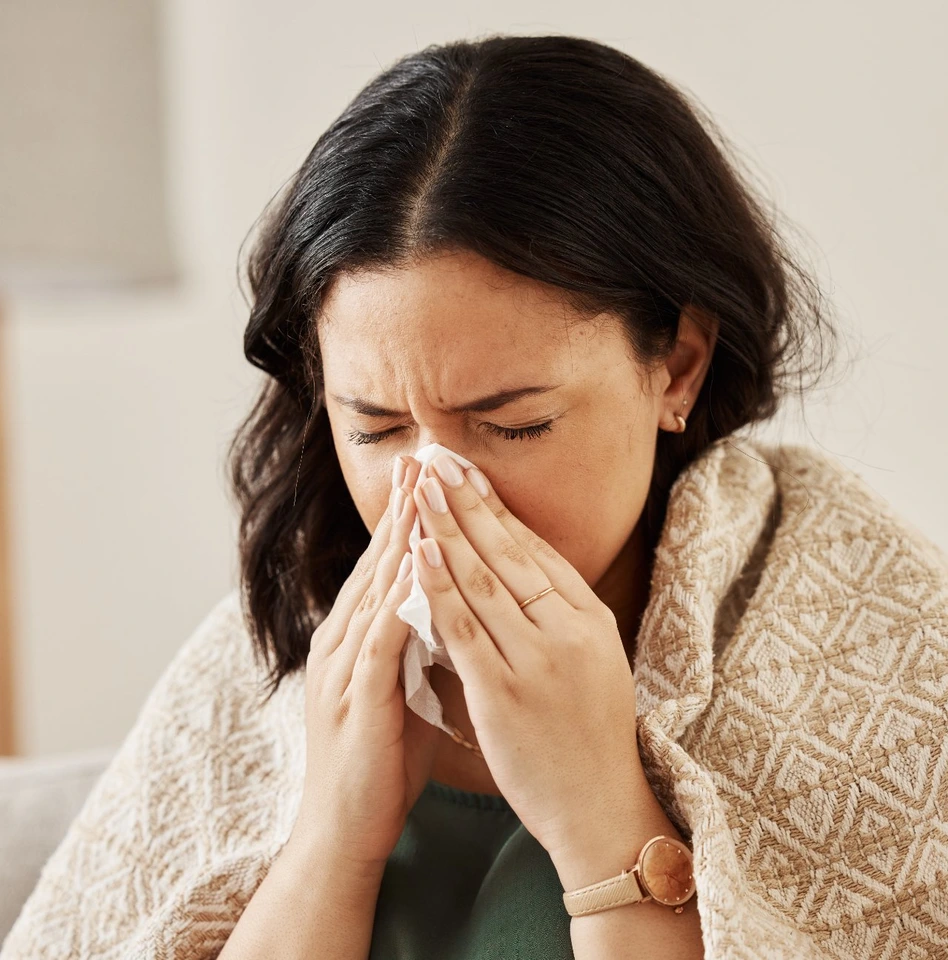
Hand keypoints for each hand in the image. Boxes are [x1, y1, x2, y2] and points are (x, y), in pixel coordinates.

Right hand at [291, 456, 440, 869]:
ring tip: (424, 491)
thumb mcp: (401, 688)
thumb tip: (446, 607)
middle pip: (378, 562)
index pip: (386, 565)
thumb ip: (416, 644)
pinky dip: (401, 596)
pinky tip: (420, 565)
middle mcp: (344, 641)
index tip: (430, 475)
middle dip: (404, 509)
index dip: (408, 519)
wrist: (345, 828)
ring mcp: (345, 666)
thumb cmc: (381, 758)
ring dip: (401, 538)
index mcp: (357, 638)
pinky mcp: (357, 696)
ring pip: (377, 588)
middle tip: (423, 457)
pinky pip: (381, 636)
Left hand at [407, 453, 644, 864]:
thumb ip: (557, 614)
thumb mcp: (591, 659)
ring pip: (483, 579)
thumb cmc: (589, 733)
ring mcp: (538, 658)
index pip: (534, 548)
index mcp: (588, 616)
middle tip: (438, 458)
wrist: (599, 805)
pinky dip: (438, 587)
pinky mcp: (506, 691)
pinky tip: (418, 553)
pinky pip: (464, 628)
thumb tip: (516, 567)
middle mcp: (567, 628)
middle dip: (467, 501)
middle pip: (508, 551)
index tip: (466, 471)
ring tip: (421, 488)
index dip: (496, 507)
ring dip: (447, 529)